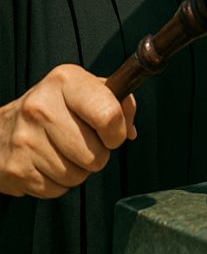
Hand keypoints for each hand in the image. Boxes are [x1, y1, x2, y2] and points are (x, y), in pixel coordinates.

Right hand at [0, 64, 135, 197]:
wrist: (0, 129)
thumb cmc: (54, 108)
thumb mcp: (87, 91)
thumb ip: (118, 102)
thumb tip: (129, 131)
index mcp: (65, 81)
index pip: (108, 115)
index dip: (117, 132)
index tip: (112, 134)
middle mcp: (40, 107)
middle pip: (95, 154)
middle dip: (97, 155)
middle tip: (84, 143)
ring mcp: (24, 139)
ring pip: (77, 176)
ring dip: (78, 171)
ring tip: (63, 152)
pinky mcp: (14, 169)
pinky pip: (57, 190)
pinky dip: (57, 183)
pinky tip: (46, 164)